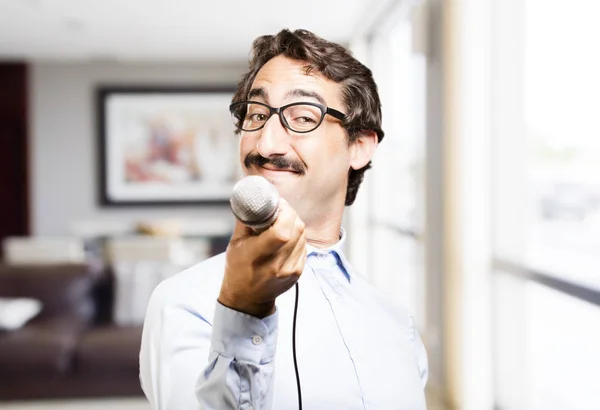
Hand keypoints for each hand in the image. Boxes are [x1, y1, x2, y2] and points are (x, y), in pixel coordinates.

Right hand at [218, 198, 306, 317]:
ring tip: (282, 222)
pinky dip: (297, 236)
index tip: (277, 205)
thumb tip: (253, 196)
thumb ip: (246, 220)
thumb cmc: (238, 268)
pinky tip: (286, 237)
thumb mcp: (236, 243)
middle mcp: (276, 266)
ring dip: (294, 223)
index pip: (281, 232)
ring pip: (303, 235)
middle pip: (296, 230)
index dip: (284, 213)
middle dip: (290, 214)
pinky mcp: (298, 272)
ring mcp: (289, 270)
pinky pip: (304, 245)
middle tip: (280, 209)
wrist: (247, 298)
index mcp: (256, 257)